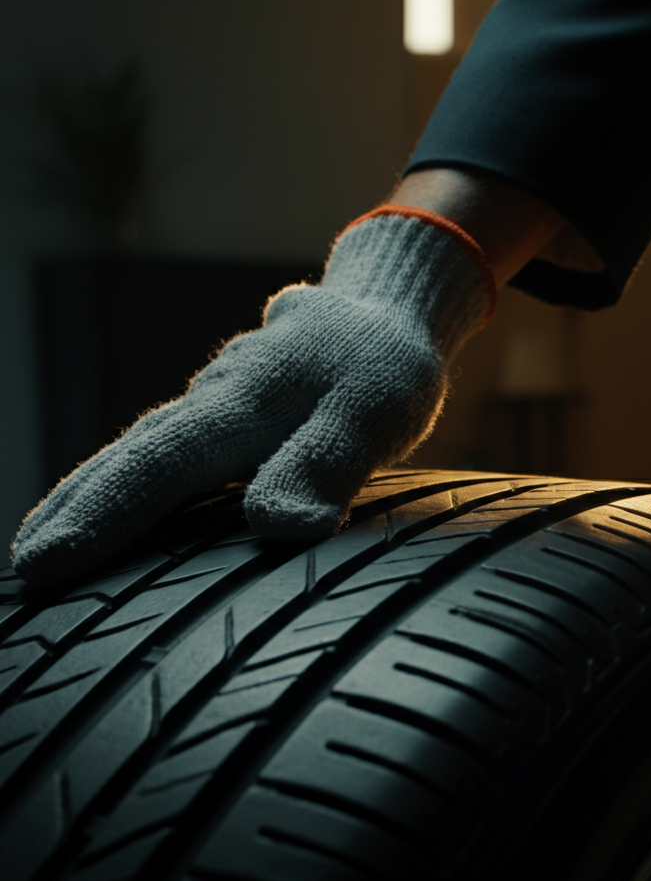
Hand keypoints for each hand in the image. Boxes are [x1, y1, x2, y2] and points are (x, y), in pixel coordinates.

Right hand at [12, 208, 491, 585]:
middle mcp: (215, 401)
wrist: (385, 310)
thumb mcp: (371, 414)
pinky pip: (170, 446)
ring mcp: (216, 402)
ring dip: (93, 493)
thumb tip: (281, 528)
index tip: (45, 565)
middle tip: (24, 570)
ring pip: (144, 449)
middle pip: (131, 456)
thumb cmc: (383, 369)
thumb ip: (324, 463)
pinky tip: (123, 504)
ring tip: (48, 547)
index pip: (159, 465)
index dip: (103, 515)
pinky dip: (136, 476)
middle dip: (74, 510)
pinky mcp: (228, 409)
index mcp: (243, 404)